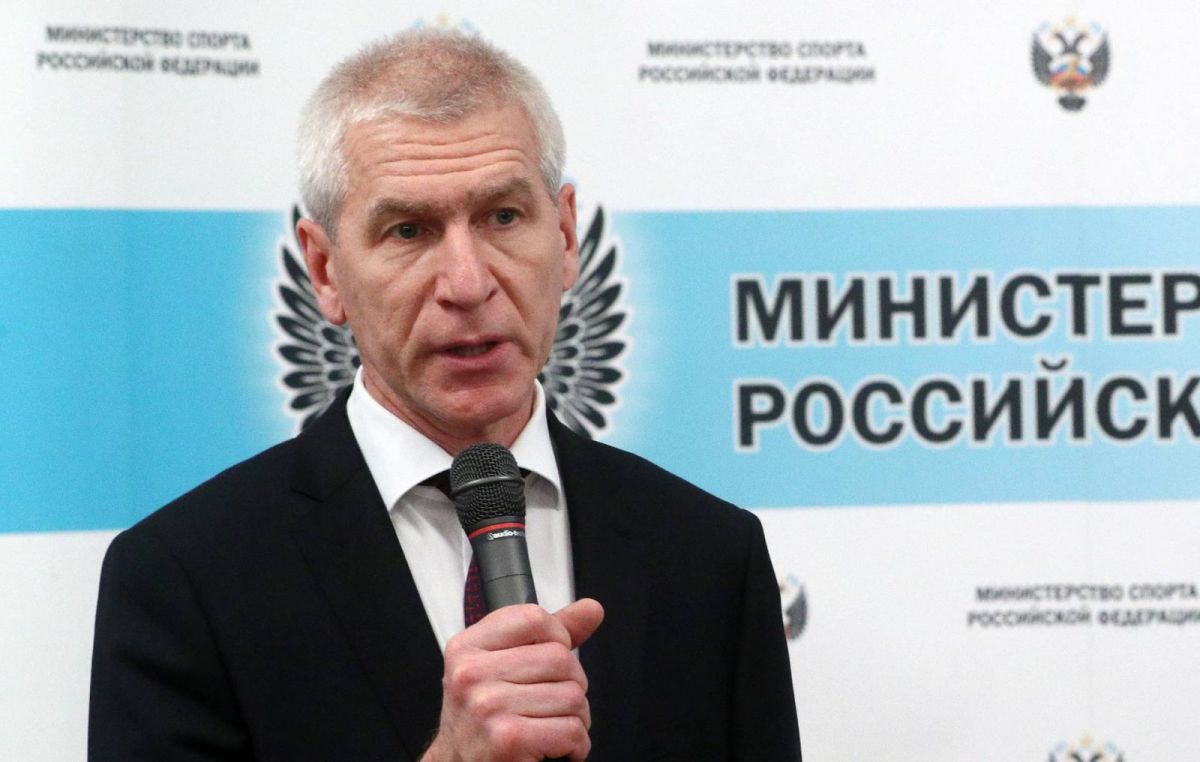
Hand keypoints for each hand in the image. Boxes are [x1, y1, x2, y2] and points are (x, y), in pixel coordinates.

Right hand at [423, 598, 604, 761]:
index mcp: (467, 647)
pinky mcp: (508, 739)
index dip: (558, 638)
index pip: (533, 618)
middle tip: (552, 704)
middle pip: (561, 658)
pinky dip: (575, 745)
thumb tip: (592, 609)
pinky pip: (571, 730)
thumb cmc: (482, 720)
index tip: (552, 660)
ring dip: (575, 718)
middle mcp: (471, 674)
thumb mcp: (501, 667)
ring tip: (551, 727)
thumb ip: (548, 635)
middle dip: (572, 685)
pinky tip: (554, 748)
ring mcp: (488, 706)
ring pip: (573, 696)